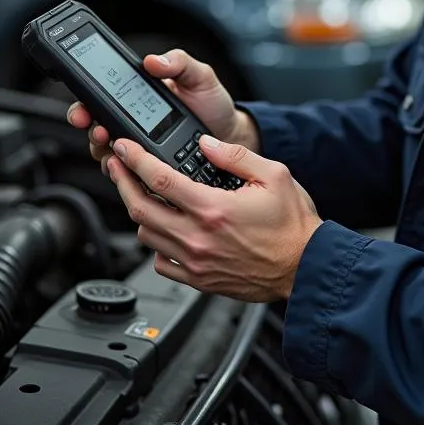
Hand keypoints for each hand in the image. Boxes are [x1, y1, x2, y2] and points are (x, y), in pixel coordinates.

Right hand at [66, 49, 259, 173]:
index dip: (85, 102)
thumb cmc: (212, 103)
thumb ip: (179, 63)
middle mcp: (132, 121)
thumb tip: (153, 60)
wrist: (230, 134)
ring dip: (102, 149)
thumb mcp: (199, 76)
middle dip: (87, 127)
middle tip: (97, 129)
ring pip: (106, 151)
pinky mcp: (148, 168)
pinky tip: (129, 168)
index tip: (84, 107)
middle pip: (94, 125)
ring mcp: (138, 146)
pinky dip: (122, 171)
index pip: (101, 96)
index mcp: (139, 95)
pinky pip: (126, 172)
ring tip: (112, 146)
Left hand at [107, 135, 321, 301]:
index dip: (134, 160)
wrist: (306, 268)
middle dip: (122, 183)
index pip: (159, 180)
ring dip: (138, 213)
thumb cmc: (294, 225)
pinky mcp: (200, 280)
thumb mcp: (274, 175)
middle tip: (117, 166)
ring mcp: (196, 262)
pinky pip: (161, 263)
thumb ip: (236, 155)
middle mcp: (198, 238)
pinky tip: (164, 230)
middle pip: (140, 209)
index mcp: (213, 208)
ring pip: (146, 236)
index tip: (123, 148)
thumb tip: (206, 144)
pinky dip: (156, 245)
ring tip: (140, 195)